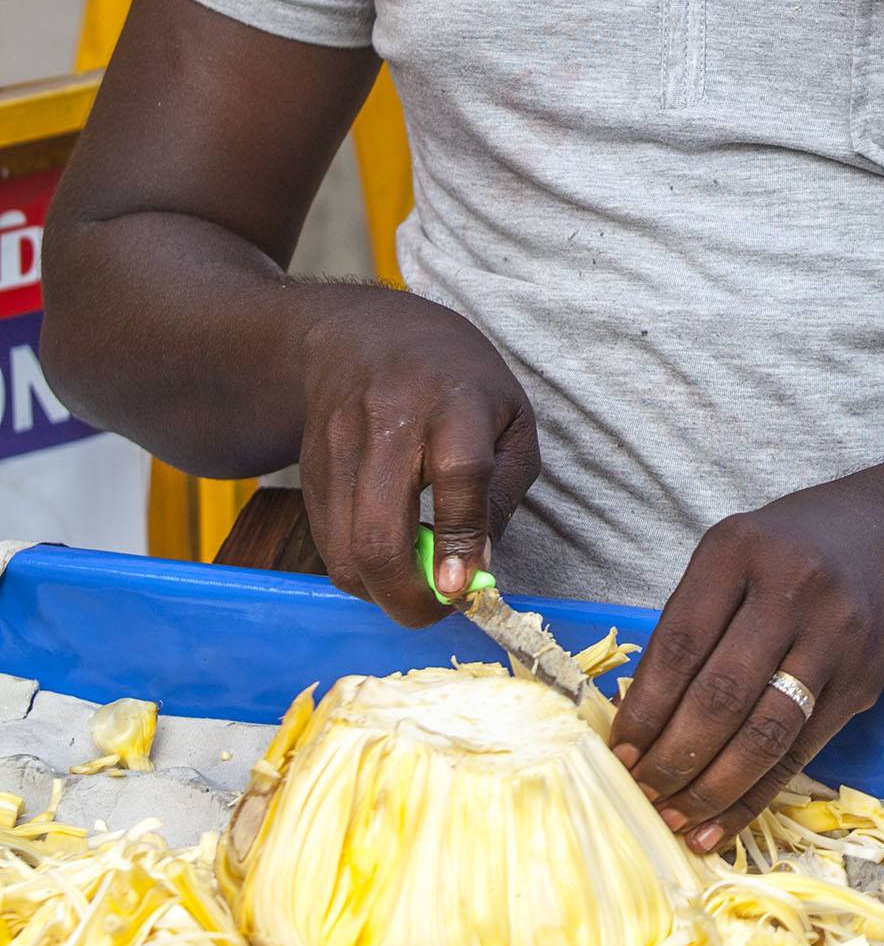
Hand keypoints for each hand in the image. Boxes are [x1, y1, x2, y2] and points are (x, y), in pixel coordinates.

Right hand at [295, 287, 540, 626]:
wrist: (362, 335)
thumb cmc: (457, 381)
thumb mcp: (509, 417)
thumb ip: (502, 490)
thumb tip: (479, 570)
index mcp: (455, 402)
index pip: (459, 475)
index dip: (461, 538)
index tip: (462, 588)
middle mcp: (390, 423)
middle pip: (380, 532)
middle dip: (406, 596)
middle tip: (437, 611)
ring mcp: (340, 448)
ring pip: (345, 551)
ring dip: (381, 591)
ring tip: (415, 585)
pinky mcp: (311, 471)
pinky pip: (329, 544)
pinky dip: (358, 571)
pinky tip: (387, 558)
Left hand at [608, 470, 883, 853]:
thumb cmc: (796, 548)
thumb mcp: (738, 552)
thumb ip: (694, 617)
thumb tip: (640, 717)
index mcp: (739, 549)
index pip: (679, 643)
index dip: (644, 708)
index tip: (617, 752)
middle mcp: (790, 589)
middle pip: (720, 695)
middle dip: (672, 758)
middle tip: (640, 792)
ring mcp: (834, 637)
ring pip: (763, 734)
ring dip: (711, 789)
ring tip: (674, 819)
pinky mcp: (863, 681)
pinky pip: (800, 753)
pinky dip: (753, 797)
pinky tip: (717, 825)